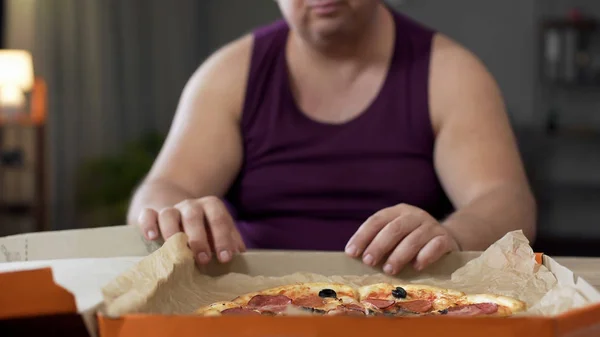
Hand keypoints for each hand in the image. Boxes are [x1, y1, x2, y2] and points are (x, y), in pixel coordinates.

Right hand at [136, 196, 245, 264]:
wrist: (176, 211)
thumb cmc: (203, 228)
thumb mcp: (218, 230)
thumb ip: (229, 239)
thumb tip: (240, 252)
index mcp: (210, 206)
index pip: (219, 218)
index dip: (223, 238)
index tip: (225, 258)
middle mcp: (190, 205)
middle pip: (194, 216)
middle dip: (199, 239)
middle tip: (204, 259)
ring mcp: (170, 209)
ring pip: (169, 214)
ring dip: (173, 233)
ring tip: (177, 252)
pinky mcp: (150, 213)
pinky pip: (147, 214)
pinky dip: (148, 224)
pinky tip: (153, 238)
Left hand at [345, 204, 459, 274]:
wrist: (447, 238)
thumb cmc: (412, 240)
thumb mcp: (395, 236)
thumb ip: (378, 242)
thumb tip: (354, 257)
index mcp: (398, 211)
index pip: (376, 220)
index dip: (362, 236)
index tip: (351, 253)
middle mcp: (414, 215)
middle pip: (394, 228)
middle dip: (378, 246)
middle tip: (368, 262)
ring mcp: (431, 226)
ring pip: (414, 239)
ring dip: (399, 255)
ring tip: (388, 270)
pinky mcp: (446, 239)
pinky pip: (435, 246)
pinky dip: (425, 256)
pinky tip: (416, 267)